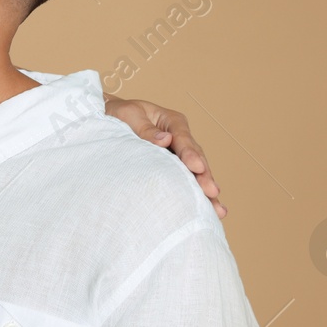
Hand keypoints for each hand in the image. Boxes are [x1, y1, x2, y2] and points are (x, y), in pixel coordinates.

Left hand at [104, 95, 224, 216]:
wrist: (108, 120)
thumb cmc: (118, 116)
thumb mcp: (129, 116)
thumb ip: (145, 129)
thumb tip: (165, 140)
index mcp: (172, 121)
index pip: (183, 139)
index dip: (190, 154)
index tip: (197, 167)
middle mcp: (180, 138)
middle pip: (196, 158)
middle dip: (204, 177)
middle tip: (212, 192)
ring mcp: (179, 155)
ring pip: (196, 173)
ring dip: (206, 191)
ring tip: (218, 210)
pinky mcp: (173, 168)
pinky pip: (186, 181)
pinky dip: (196, 194)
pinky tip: (209, 210)